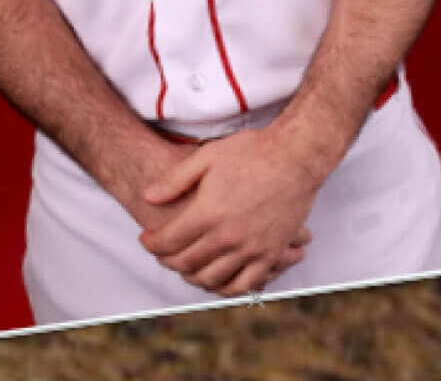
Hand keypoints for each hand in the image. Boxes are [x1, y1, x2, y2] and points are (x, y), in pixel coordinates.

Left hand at [137, 125, 329, 296]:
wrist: (295, 157)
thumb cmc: (250, 153)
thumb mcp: (205, 157)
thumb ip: (173, 181)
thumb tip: (147, 198)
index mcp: (208, 213)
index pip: (168, 241)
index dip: (151, 244)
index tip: (146, 239)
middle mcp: (228, 237)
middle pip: (186, 263)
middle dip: (167, 260)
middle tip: (162, 252)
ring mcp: (252, 249)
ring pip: (212, 279)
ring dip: (192, 277)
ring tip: (185, 266)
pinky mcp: (272, 254)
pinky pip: (246, 285)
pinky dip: (226, 288)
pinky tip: (217, 279)